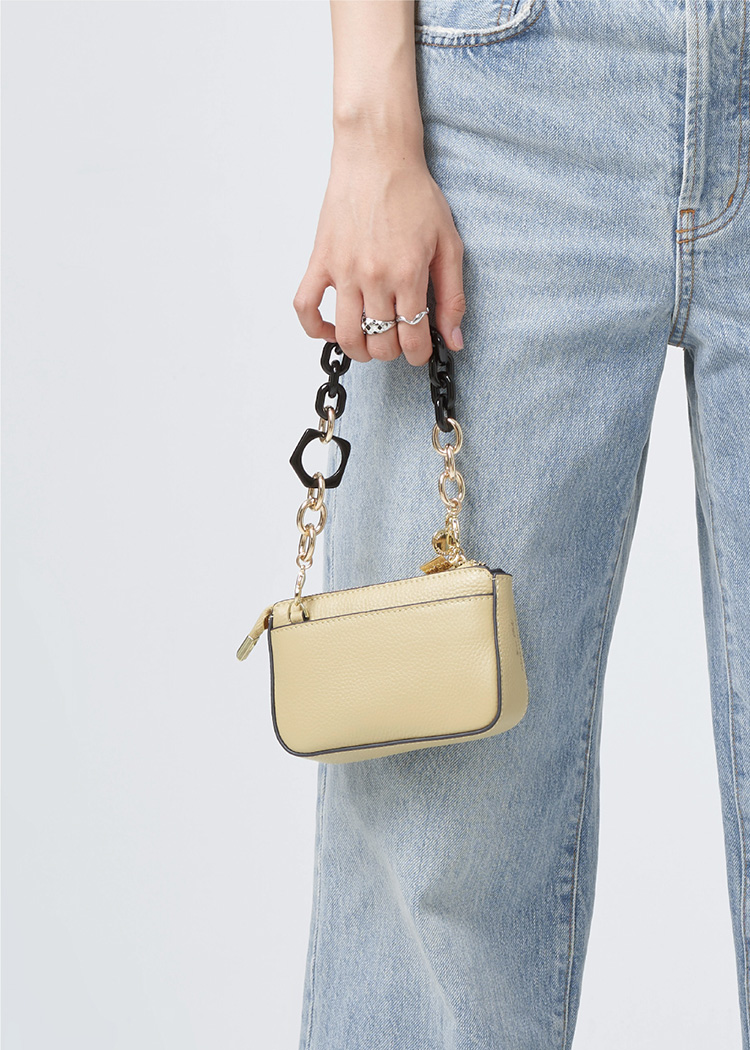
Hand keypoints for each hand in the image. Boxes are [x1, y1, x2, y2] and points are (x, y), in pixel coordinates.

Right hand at [293, 145, 464, 366]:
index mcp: (407, 274)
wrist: (377, 157)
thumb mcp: (448, 243)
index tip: (419, 350)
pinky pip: (305, 306)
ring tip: (370, 342)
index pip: (411, 339)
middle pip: (380, 342)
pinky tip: (332, 330)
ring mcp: (343, 271)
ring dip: (360, 350)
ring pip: (347, 335)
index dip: (418, 354)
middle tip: (398, 340)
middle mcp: (374, 277)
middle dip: (393, 351)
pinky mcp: (320, 261)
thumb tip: (454, 339)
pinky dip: (316, 328)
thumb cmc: (413, 194)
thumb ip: (452, 295)